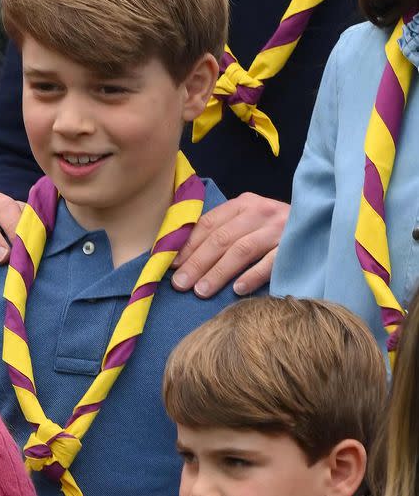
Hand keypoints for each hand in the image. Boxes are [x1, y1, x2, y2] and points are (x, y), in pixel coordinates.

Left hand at [170, 192, 289, 297]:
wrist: (323, 223)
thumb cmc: (274, 229)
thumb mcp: (248, 221)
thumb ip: (221, 232)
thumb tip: (181, 257)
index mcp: (244, 203)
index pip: (209, 223)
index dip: (188, 245)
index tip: (171, 264)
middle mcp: (261, 212)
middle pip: (221, 238)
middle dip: (197, 263)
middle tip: (180, 284)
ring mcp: (280, 228)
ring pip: (242, 250)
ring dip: (218, 272)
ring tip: (201, 291)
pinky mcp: (297, 245)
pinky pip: (271, 262)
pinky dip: (253, 275)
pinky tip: (237, 290)